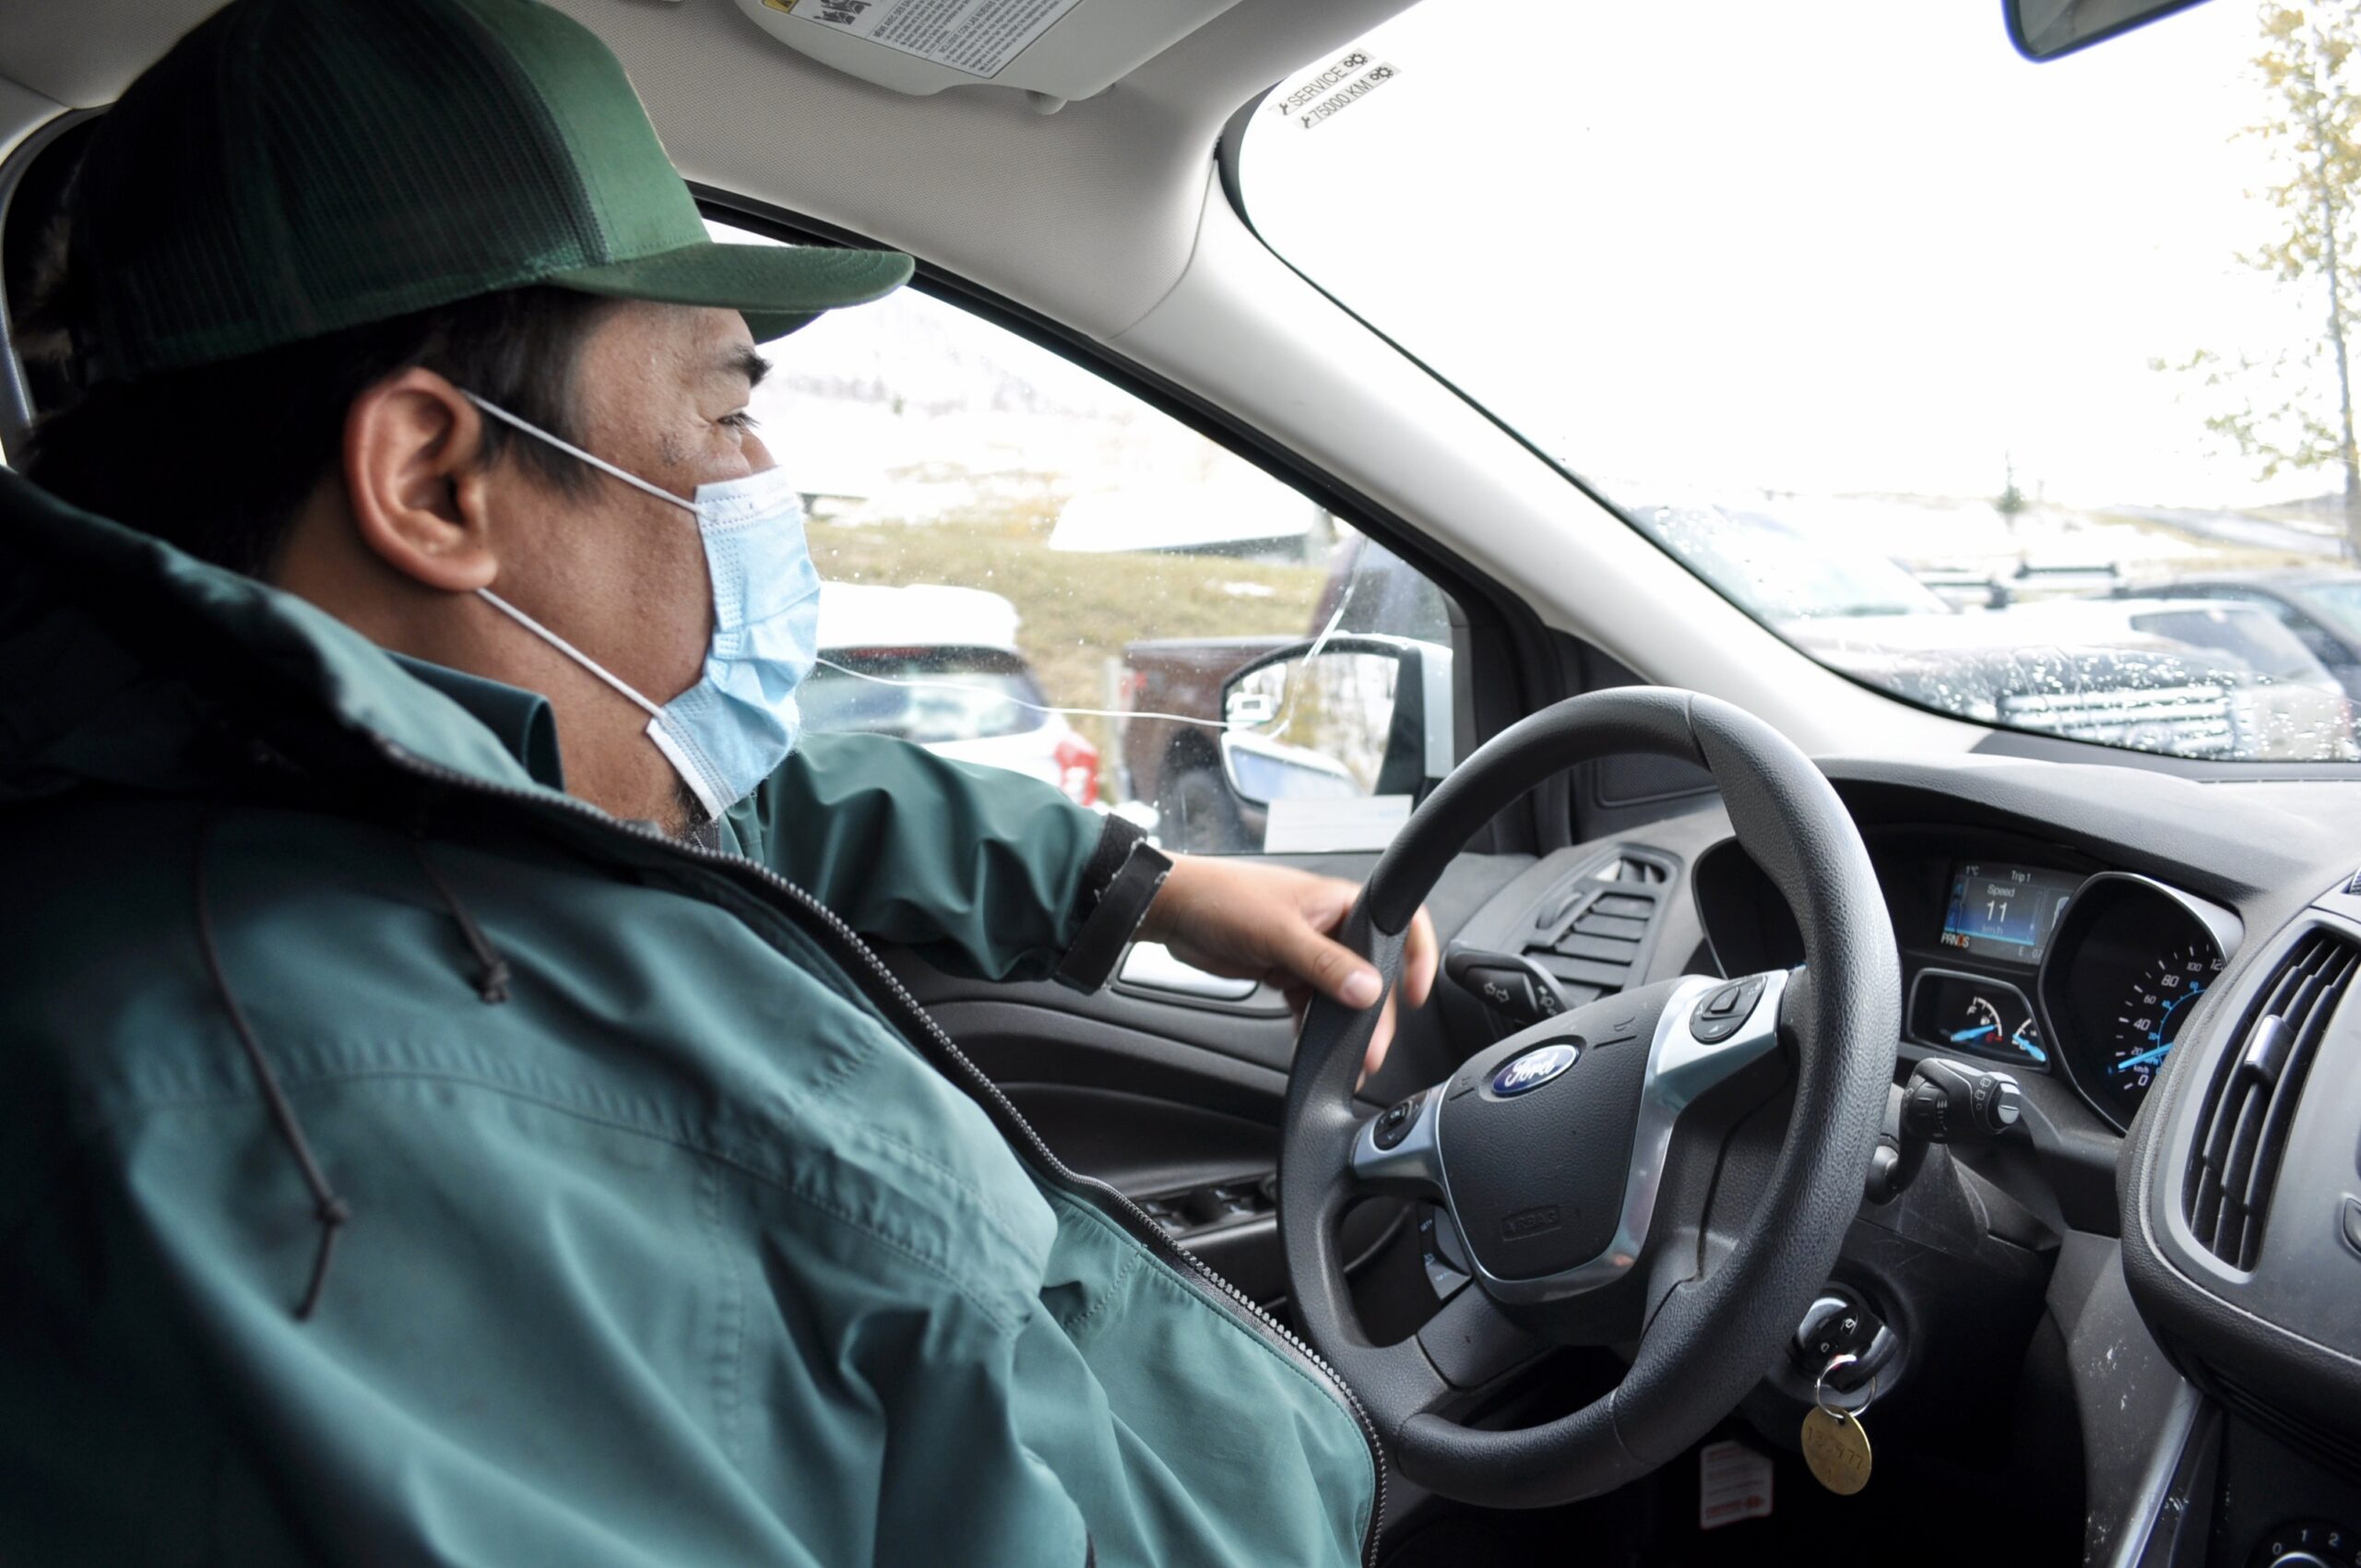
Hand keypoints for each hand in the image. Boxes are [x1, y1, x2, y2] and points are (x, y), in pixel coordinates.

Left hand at [1136, 856, 1438, 1082]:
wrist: (1172, 909)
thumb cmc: (1222, 897)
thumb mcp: (1279, 932)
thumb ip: (1325, 964)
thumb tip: (1368, 990)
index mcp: (1340, 902)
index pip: (1399, 924)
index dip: (1417, 957)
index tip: (1417, 995)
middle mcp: (1329, 925)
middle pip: (1370, 972)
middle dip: (1373, 1012)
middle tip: (1372, 1048)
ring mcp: (1307, 950)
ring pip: (1339, 994)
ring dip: (1343, 1025)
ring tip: (1349, 1057)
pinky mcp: (1284, 970)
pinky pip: (1310, 1004)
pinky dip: (1312, 1025)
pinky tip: (1310, 1044)